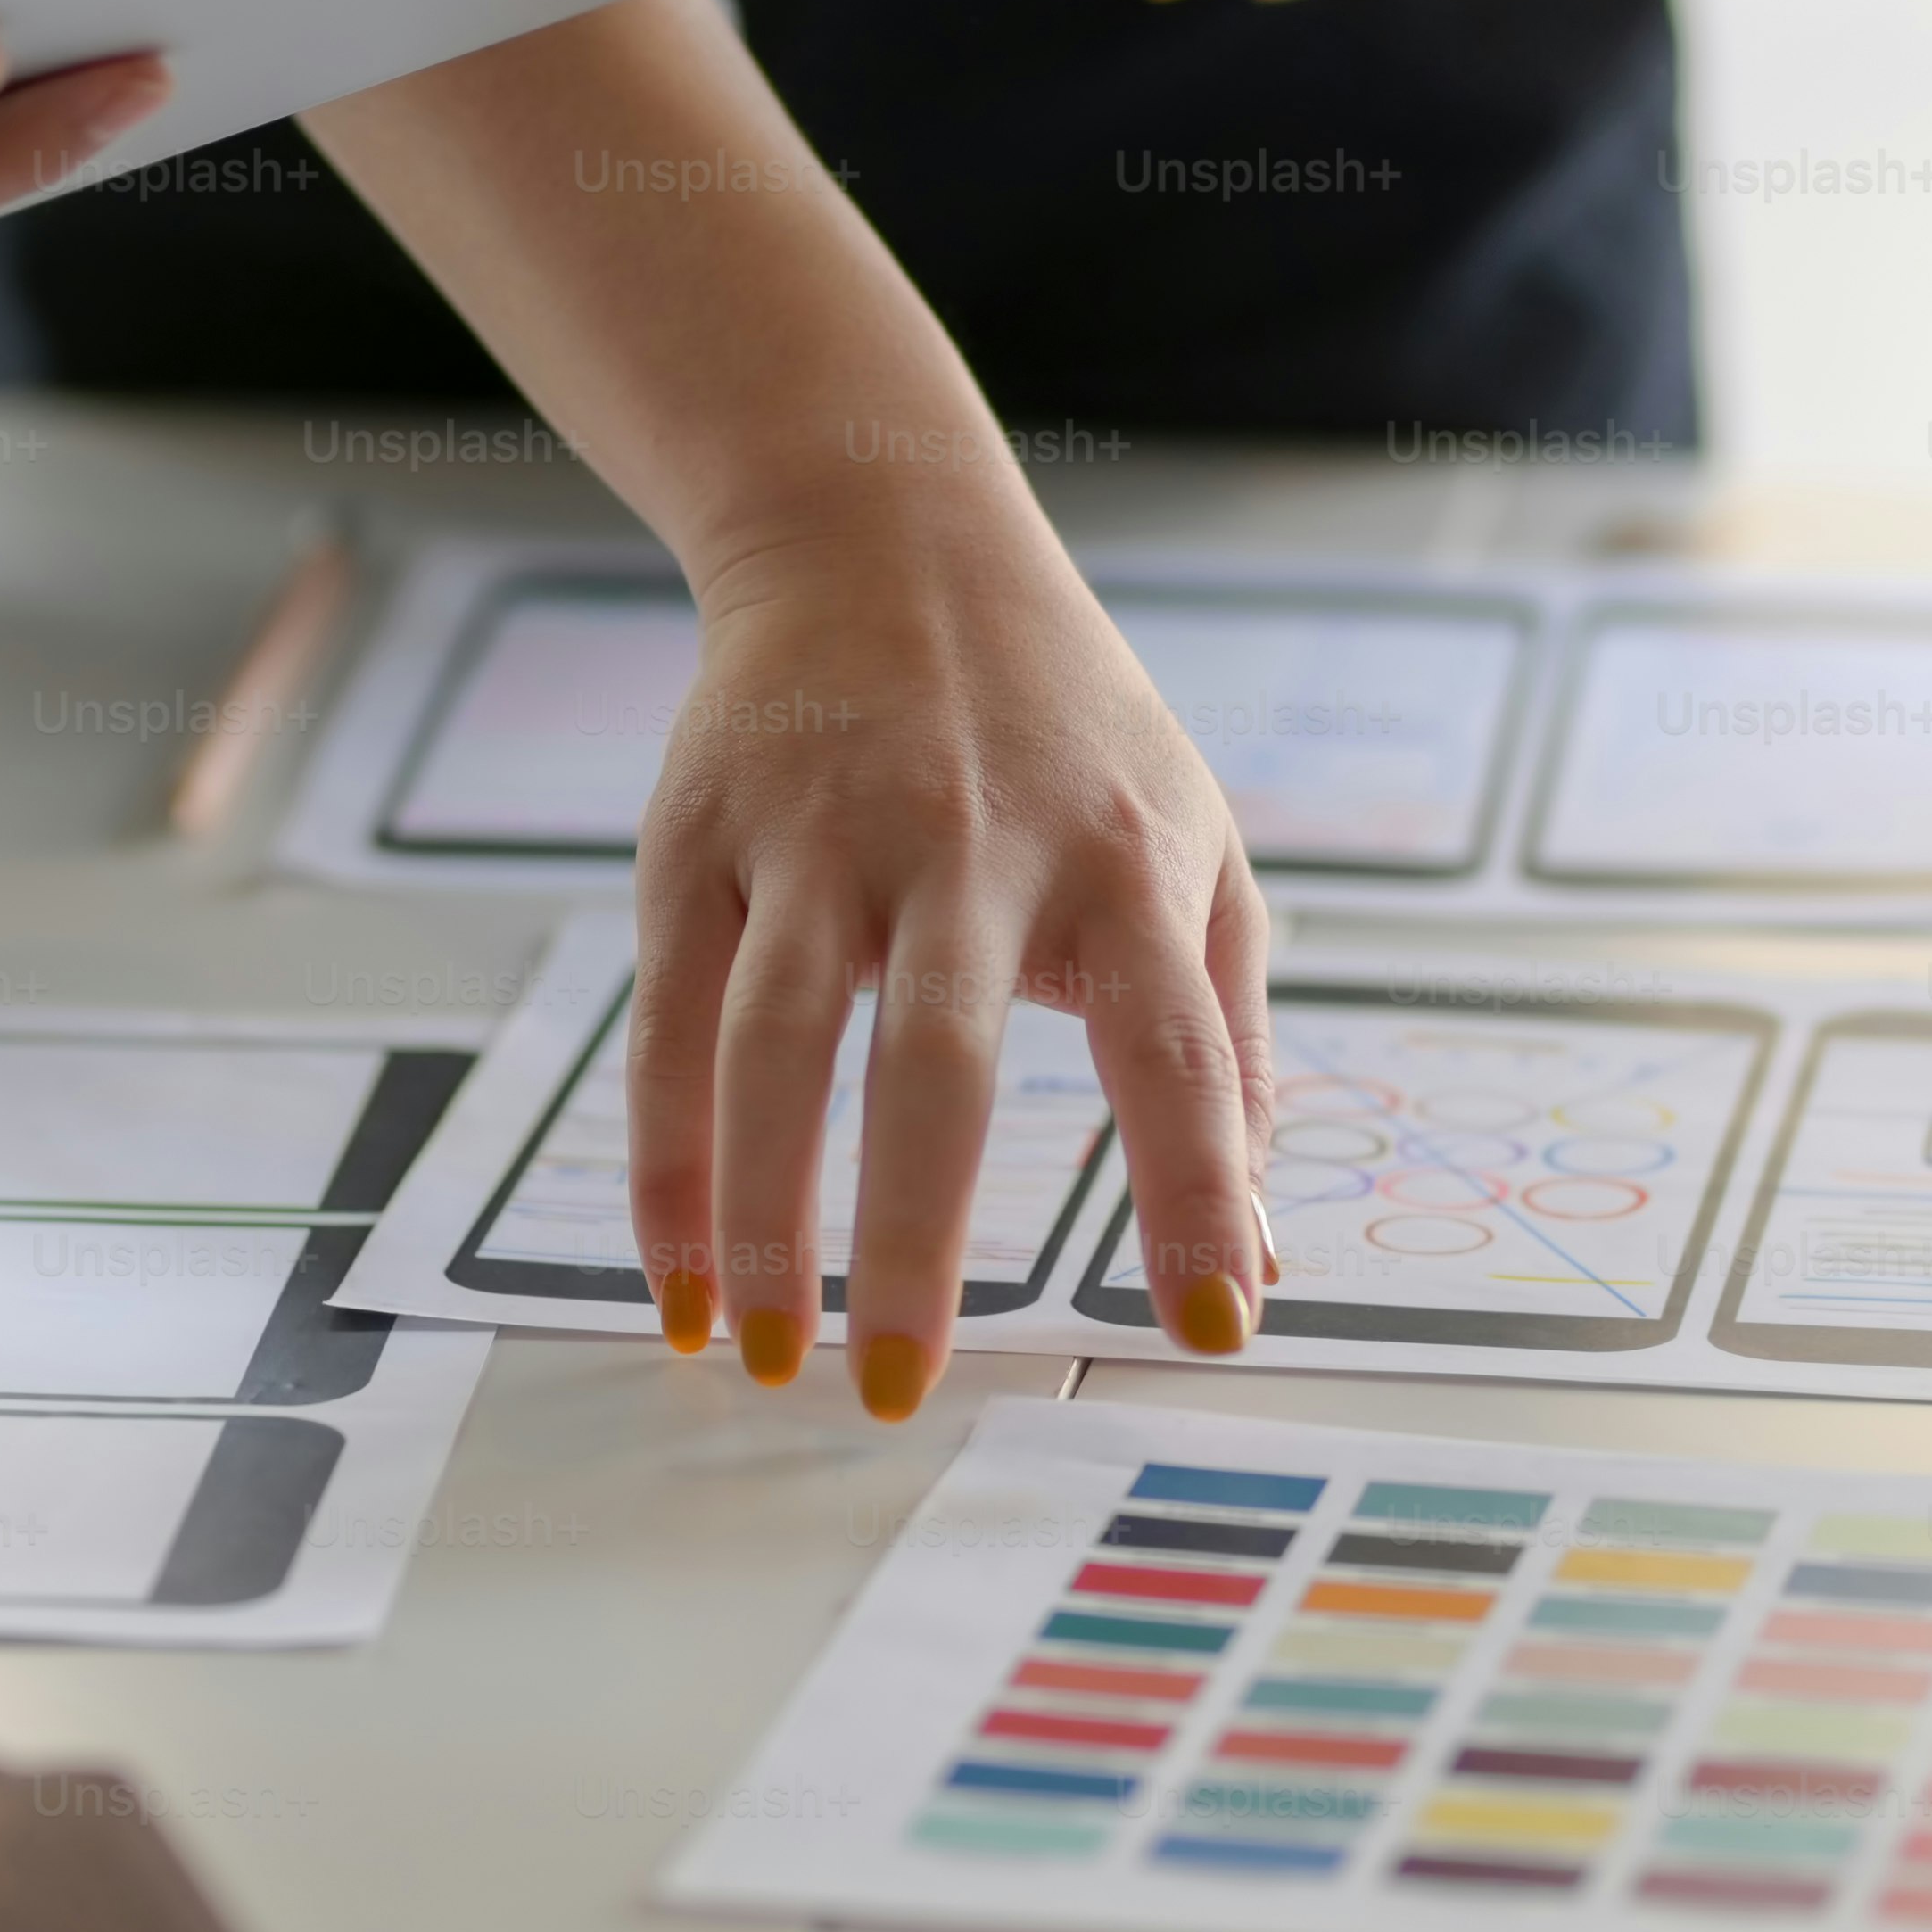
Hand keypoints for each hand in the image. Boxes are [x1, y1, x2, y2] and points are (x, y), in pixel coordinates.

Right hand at [624, 501, 1278, 1417]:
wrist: (882, 538)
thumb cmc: (1067, 728)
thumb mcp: (1196, 842)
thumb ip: (1231, 1042)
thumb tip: (1263, 1252)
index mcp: (1119, 860)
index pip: (1178, 1046)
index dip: (1199, 1187)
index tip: (1213, 1326)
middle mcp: (970, 844)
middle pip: (939, 1060)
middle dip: (917, 1239)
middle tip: (898, 1394)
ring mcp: (822, 837)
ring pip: (776, 1043)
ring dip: (761, 1215)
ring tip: (766, 1355)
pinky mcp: (701, 838)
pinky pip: (671, 1023)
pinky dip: (668, 1164)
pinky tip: (679, 1277)